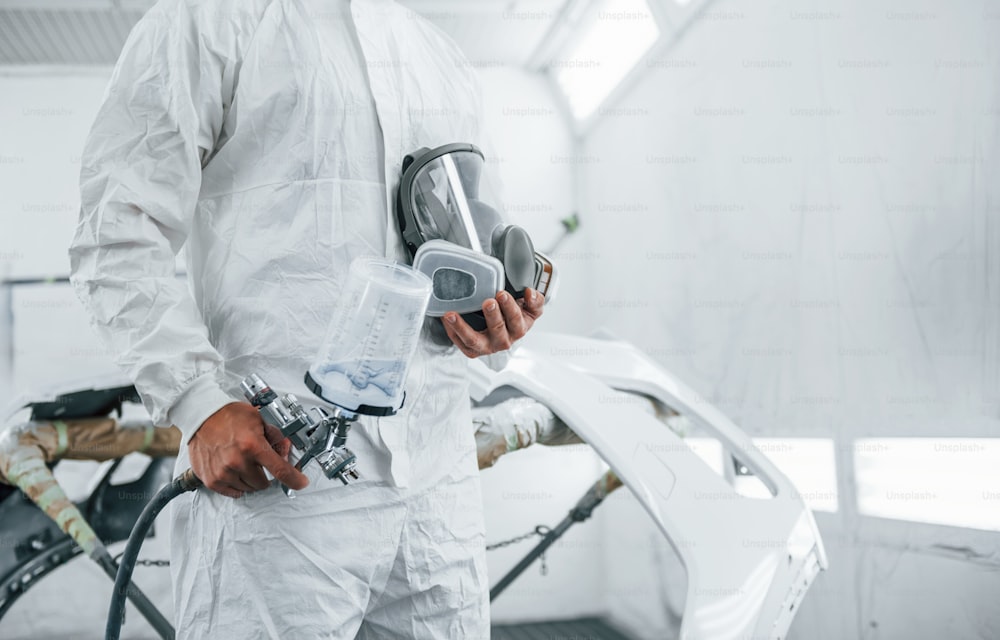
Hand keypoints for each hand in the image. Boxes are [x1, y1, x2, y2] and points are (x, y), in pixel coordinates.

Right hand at [188, 402, 308, 498]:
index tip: (301, 483)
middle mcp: (238, 461)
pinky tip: (234, 470)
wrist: (202, 415)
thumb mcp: (259, 420)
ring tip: (243, 461)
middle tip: (258, 461)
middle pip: (264, 483)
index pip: (281, 470)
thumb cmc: (229, 415)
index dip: (295, 479)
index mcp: (253, 445)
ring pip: (249, 488)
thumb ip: (276, 437)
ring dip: (250, 479)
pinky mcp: (211, 480)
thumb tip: (287, 453)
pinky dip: (237, 484)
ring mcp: (223, 472)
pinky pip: (233, 492)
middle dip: (265, 474)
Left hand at [442, 288, 543, 357]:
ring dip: (462, 327)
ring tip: (452, 315)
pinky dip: (452, 331)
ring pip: (474, 340)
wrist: (505, 328)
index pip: (516, 320)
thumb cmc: (516, 316)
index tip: (502, 294)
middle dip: (492, 315)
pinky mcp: (472, 350)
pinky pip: (461, 342)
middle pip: (497, 329)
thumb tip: (530, 293)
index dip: (510, 307)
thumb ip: (535, 300)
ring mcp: (487, 347)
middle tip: (487, 301)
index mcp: (519, 329)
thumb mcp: (531, 308)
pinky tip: (446, 319)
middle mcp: (504, 341)